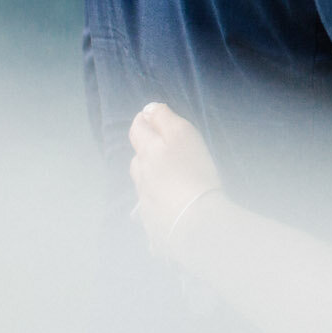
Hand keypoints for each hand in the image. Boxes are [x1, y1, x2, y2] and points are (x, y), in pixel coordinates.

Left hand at [129, 101, 223, 255]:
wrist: (195, 220)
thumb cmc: (193, 171)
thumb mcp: (182, 134)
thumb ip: (163, 118)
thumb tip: (148, 109)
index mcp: (147, 152)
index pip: (137, 129)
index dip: (143, 120)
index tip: (151, 118)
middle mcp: (141, 175)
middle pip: (137, 158)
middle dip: (146, 150)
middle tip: (162, 149)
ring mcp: (145, 200)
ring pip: (142, 183)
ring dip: (150, 177)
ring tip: (165, 177)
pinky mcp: (153, 223)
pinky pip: (151, 209)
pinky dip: (158, 203)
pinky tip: (170, 206)